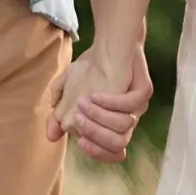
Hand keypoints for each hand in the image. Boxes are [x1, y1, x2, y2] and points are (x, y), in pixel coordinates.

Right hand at [46, 43, 151, 163]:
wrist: (110, 42)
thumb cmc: (91, 69)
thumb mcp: (69, 90)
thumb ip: (59, 113)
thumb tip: (51, 136)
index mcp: (113, 125)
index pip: (110, 152)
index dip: (96, 152)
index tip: (79, 141)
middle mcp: (127, 119)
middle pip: (118, 144)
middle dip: (95, 135)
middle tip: (77, 119)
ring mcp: (138, 106)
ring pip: (124, 126)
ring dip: (100, 117)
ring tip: (83, 102)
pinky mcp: (144, 90)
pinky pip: (131, 104)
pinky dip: (111, 102)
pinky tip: (95, 94)